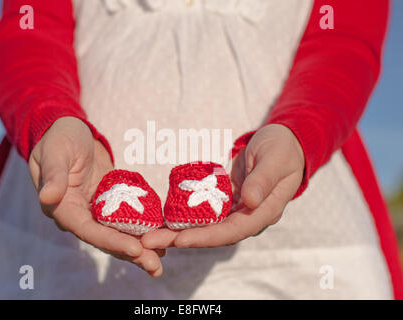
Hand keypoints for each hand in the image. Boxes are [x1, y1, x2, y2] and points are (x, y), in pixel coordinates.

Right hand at [29, 117, 164, 276]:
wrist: (70, 131)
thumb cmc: (59, 138)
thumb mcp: (55, 153)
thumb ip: (53, 175)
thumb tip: (47, 197)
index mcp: (62, 207)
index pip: (87, 230)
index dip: (111, 241)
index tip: (135, 250)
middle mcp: (78, 215)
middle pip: (106, 239)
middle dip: (131, 253)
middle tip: (155, 266)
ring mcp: (95, 211)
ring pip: (117, 234)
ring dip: (139, 248)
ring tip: (161, 260)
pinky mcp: (108, 204)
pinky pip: (125, 220)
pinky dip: (142, 229)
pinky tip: (161, 238)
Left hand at [142, 124, 304, 248]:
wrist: (282, 143)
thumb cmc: (281, 149)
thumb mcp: (275, 159)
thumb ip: (263, 180)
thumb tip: (249, 201)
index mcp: (264, 211)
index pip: (233, 230)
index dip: (206, 237)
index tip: (180, 239)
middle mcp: (248, 216)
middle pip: (214, 234)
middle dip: (182, 239)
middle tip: (150, 241)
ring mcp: (237, 210)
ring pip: (206, 226)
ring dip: (178, 231)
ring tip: (150, 235)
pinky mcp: (226, 201)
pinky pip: (204, 213)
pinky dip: (185, 216)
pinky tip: (164, 219)